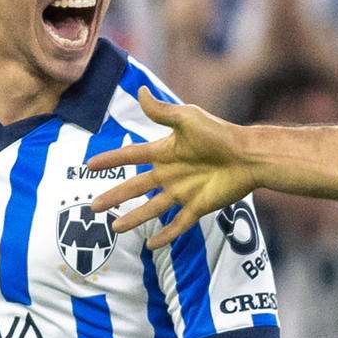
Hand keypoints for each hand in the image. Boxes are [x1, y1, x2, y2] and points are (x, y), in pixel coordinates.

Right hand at [87, 88, 259, 247]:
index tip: (89, 166)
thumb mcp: (187, 118)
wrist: (248, 155)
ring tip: (114, 228)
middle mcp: (171, 173)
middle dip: (114, 197)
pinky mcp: (199, 206)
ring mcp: (184, 192)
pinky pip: (178, 224)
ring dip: (133, 218)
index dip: (110, 160)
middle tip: (92, 208)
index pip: (130, 156)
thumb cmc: (219, 133)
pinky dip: (165, 235)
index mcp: (165, 151)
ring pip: (152, 209)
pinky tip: (151, 245)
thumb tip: (140, 91)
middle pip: (135, 187)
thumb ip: (161, 111)